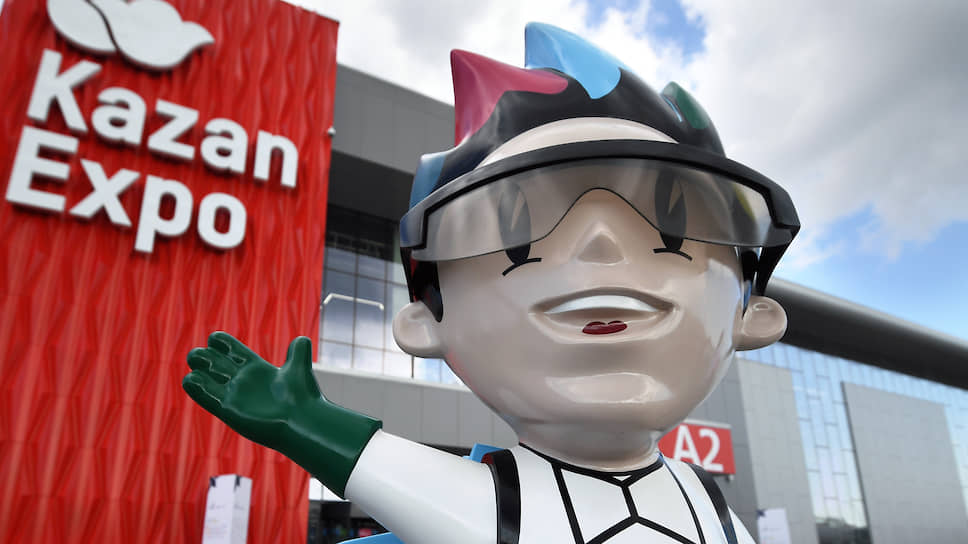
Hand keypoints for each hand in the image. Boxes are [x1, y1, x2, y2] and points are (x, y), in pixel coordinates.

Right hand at [182, 332, 381, 495]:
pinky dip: (198, 389)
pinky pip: (209, 398)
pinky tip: (189, 380)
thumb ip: (298, 352)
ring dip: (199, 371)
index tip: (215, 338)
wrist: (302, 421)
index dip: (223, 344)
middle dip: (205, 357)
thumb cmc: (303, 397)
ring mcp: (235, 397)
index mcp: (257, 369)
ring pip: (210, 381)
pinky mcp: (230, 411)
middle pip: (217, 365)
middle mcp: (243, 382)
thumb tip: (301, 340)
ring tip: (192, 362)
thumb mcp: (298, 369)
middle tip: (198, 354)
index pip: (233, 352)